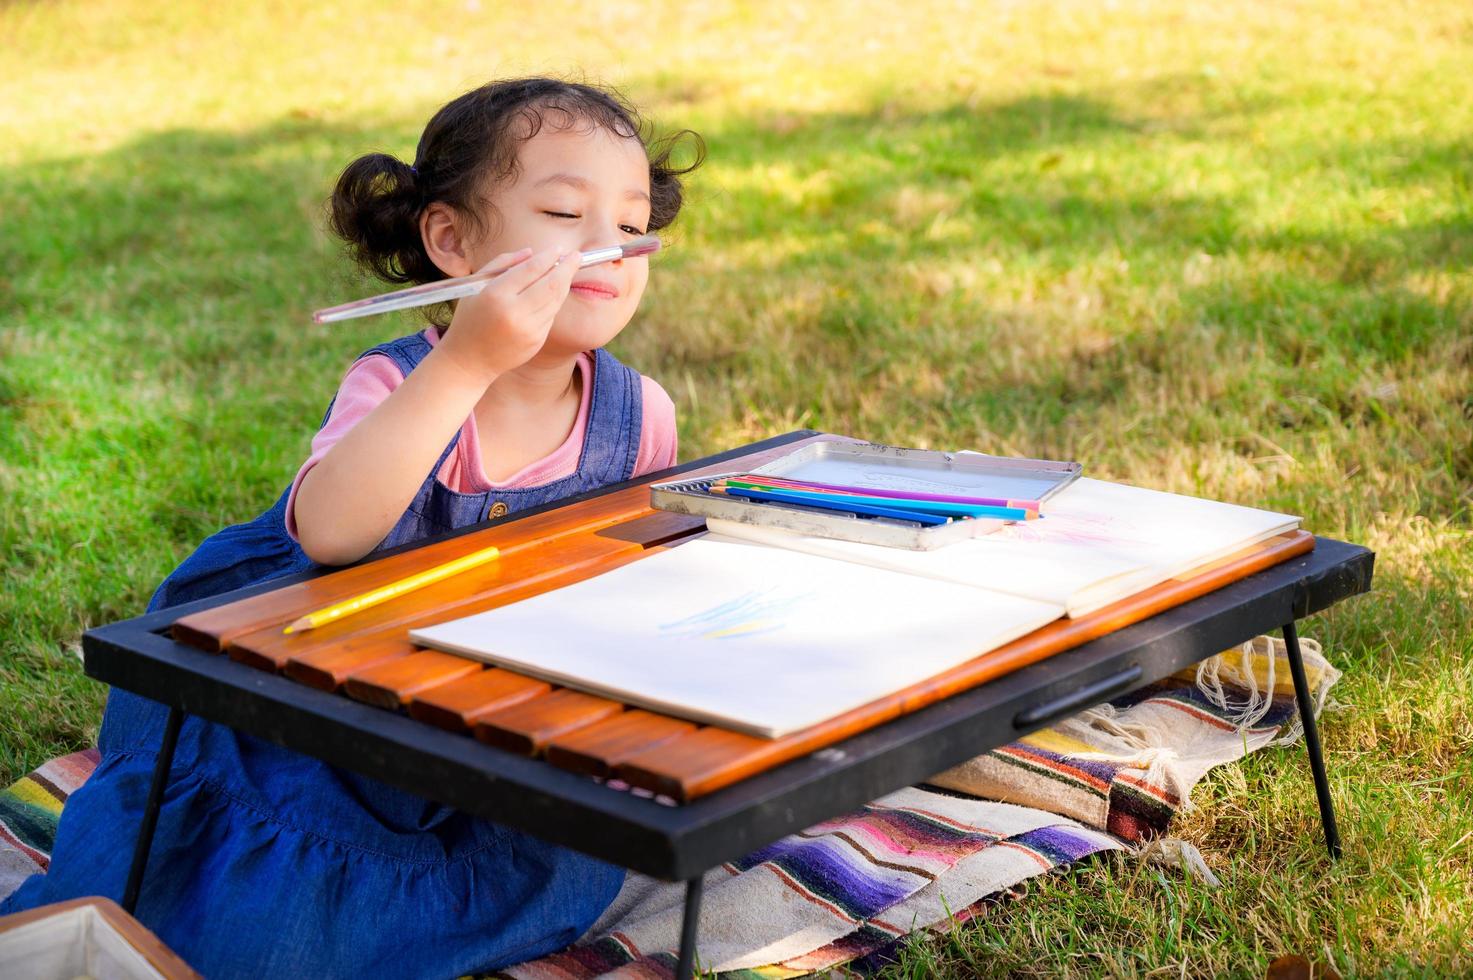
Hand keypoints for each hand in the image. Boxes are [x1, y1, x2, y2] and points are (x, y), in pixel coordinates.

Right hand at [434, 246, 576, 380]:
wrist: (469, 360)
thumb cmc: (470, 316)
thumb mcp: (478, 285)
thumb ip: (503, 264)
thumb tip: (532, 252)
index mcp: (496, 295)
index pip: (531, 269)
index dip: (549, 257)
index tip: (559, 248)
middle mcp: (515, 313)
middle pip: (552, 285)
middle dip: (568, 268)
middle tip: (577, 255)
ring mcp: (529, 330)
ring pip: (556, 300)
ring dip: (565, 283)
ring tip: (568, 270)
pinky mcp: (537, 341)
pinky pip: (551, 315)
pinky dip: (554, 301)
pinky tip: (553, 292)